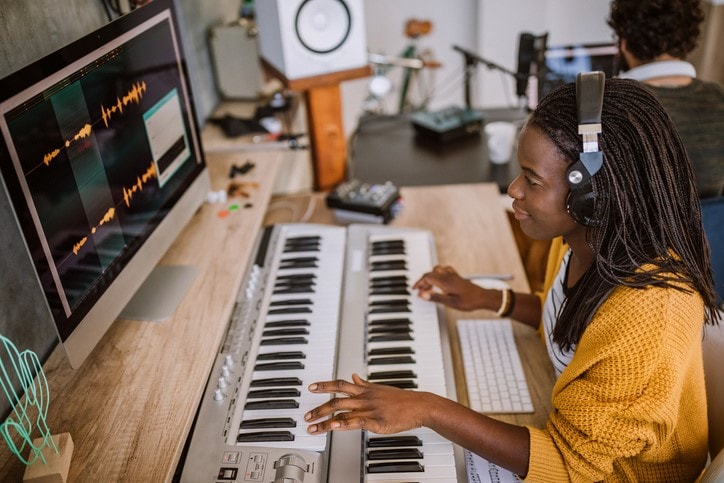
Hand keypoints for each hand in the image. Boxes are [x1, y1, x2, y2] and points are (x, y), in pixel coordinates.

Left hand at [305, 374, 427, 433]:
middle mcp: (364, 398)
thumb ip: (364, 383)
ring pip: (343, 413)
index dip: (324, 385)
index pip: (340, 384)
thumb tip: (354, 376)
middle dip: (319, 409)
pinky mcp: (377, 422)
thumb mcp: (380, 387)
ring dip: (325, 421)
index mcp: (364, 390)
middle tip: (307, 416)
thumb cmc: (401, 398)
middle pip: (337, 401)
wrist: (419, 405)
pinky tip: (335, 427)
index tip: (311, 387)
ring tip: (313, 427)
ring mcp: (369, 409)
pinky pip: (357, 422)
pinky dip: (344, 424)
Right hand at [413, 265, 486, 310]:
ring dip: (430, 277)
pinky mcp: (457, 277)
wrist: (483, 297)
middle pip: (430, 273)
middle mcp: (448, 276)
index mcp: (445, 282)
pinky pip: (444, 270)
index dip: (419, 283)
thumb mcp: (450, 303)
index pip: (427, 277)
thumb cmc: (469, 301)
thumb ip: (435, 297)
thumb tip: (422, 295)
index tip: (414, 289)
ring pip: (436, 270)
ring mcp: (453, 275)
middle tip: (419, 291)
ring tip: (428, 287)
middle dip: (422, 281)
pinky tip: (439, 282)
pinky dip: (438, 274)